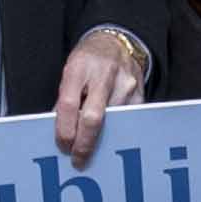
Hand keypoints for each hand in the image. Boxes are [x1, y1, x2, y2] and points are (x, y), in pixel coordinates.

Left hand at [52, 29, 146, 161]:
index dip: (64, 130)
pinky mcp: (140, 92)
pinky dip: (118, 131)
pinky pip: (128, 120)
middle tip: (78, 159)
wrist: (115, 42)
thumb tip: (61, 131)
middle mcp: (104, 74)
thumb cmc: (88, 61)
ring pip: (113, 122)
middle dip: (84, 143)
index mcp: (79, 67)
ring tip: (93, 149)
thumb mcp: (71, 72)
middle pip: (93, 117)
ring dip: (102, 139)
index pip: (69, 104)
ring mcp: (125, 83)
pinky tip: (111, 137)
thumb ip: (66, 98)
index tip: (63, 146)